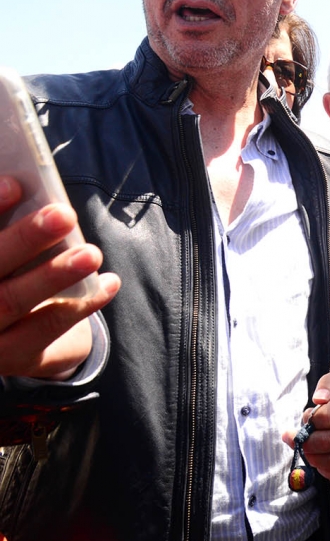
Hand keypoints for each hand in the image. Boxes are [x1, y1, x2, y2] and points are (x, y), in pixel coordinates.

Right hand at [0, 177, 119, 378]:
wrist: (15, 333)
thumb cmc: (10, 269)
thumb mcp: (8, 248)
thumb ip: (8, 224)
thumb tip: (29, 184)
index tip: (16, 183)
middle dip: (26, 239)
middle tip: (63, 214)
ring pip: (13, 301)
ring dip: (54, 274)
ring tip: (91, 254)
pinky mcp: (12, 357)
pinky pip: (47, 329)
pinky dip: (81, 304)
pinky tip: (109, 283)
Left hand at [282, 370, 329, 482]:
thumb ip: (327, 384)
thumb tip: (319, 398)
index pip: (325, 418)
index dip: (308, 421)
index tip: (304, 420)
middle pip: (326, 443)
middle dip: (306, 443)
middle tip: (299, 439)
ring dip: (313, 459)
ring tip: (309, 450)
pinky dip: (326, 471)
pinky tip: (322, 459)